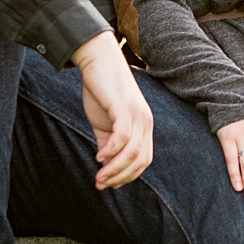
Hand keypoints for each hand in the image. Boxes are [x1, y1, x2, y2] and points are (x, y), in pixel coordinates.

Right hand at [73, 31, 153, 189]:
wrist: (97, 59)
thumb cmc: (101, 90)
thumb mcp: (105, 122)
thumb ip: (107, 143)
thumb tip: (105, 166)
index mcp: (144, 125)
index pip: (144, 159)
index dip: (128, 176)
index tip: (109, 184)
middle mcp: (145, 121)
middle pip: (141, 160)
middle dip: (121, 177)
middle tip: (101, 184)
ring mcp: (137, 114)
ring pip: (132, 152)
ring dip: (114, 169)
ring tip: (99, 177)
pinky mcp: (124, 107)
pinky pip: (123, 136)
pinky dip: (111, 151)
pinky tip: (98, 157)